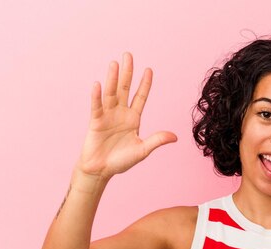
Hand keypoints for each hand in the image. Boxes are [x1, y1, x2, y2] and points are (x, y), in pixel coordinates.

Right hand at [78, 52, 176, 178]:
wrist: (101, 170)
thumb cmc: (121, 161)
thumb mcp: (142, 150)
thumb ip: (157, 141)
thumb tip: (175, 137)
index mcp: (133, 119)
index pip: (140, 97)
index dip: (145, 84)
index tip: (149, 69)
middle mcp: (120, 113)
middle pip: (125, 89)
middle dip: (128, 73)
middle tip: (128, 55)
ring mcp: (107, 116)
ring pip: (111, 93)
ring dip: (112, 78)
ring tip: (115, 63)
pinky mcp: (95, 121)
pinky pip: (96, 106)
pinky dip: (97, 96)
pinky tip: (98, 84)